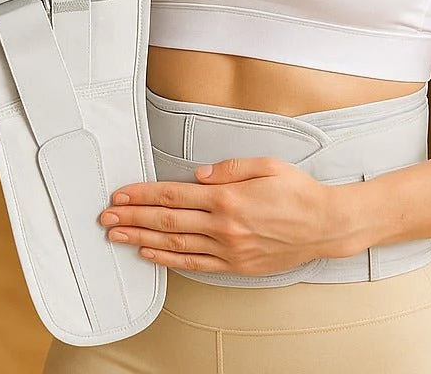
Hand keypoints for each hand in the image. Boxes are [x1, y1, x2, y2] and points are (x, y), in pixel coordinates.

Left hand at [98, 156, 346, 275]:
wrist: (324, 225)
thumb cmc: (298, 192)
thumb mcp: (266, 165)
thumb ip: (229, 168)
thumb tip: (198, 173)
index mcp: (227, 197)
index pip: (174, 196)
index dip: (143, 195)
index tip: (121, 195)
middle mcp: (223, 225)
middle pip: (167, 221)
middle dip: (133, 218)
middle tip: (106, 218)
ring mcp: (228, 248)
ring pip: (176, 244)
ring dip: (142, 239)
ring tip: (118, 236)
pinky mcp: (235, 265)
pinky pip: (195, 264)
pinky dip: (169, 260)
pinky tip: (150, 255)